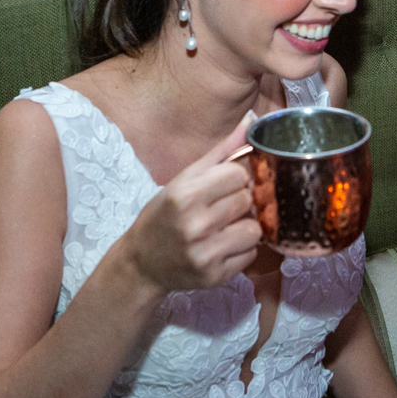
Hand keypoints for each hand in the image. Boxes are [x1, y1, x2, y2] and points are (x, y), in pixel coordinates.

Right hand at [121, 111, 261, 294]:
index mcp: (185, 195)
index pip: (239, 175)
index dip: (236, 178)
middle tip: (222, 207)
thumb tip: (252, 120)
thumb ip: (221, 152)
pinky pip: (251, 254)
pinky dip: (243, 249)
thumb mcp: (184, 179)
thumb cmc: (164, 215)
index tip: (223, 185)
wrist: (141, 263)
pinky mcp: (215, 277)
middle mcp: (195, 225)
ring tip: (224, 227)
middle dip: (240, 201)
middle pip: (247, 200)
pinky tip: (222, 246)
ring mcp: (205, 254)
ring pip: (254, 229)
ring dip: (245, 226)